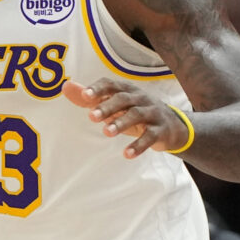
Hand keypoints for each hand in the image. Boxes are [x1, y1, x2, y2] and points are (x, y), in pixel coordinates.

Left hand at [63, 79, 188, 158]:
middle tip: (91, 117)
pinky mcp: (160, 130)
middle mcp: (140, 98)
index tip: (85, 96)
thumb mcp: (115, 105)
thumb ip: (91, 98)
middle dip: (108, 106)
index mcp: (127, 90)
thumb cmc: (136, 113)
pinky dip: (139, 145)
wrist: (173, 127)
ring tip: (106, 132)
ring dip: (121, 123)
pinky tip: (127, 154)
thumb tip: (66, 87)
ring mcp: (152, 113)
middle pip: (124, 98)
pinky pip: (150, 136)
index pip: (112, 84)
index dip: (99, 89)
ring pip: (136, 115)